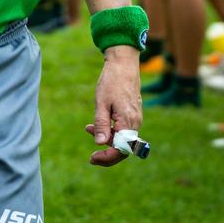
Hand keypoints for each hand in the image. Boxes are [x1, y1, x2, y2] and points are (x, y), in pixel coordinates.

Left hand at [86, 46, 141, 166]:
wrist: (123, 64)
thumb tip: (99, 143)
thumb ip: (101, 124)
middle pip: (123, 148)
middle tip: (91, 156)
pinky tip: (96, 124)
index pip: (121, 150)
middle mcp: (135, 123)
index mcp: (128, 122)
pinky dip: (110, 130)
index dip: (107, 158)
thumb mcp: (102, 103)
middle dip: (107, 152)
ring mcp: (135, 119)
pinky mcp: (132, 114)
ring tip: (88, 129)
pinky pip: (123, 129)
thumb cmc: (111, 81)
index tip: (93, 158)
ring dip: (106, 139)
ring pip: (122, 138)